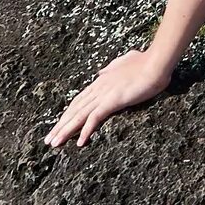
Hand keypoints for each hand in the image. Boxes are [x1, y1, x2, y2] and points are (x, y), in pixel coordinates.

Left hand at [46, 48, 171, 146]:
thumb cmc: (146, 61)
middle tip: (48, 139)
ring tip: (54, 143)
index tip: (58, 124)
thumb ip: (111, 68)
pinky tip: (80, 143)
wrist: (156, 62)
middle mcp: (98, 87)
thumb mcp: (124, 61)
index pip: (78, 100)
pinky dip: (86, 130)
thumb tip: (101, 73)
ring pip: (79, 115)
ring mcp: (104, 94)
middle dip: (60, 125)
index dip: (67, 113)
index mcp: (101, 80)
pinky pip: (95, 118)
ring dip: (65, 130)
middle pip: (74, 109)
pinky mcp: (112, 100)